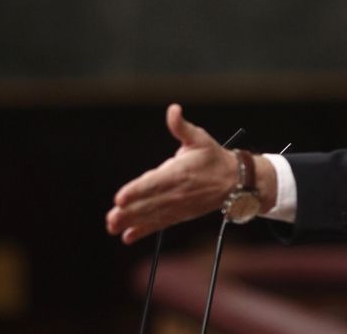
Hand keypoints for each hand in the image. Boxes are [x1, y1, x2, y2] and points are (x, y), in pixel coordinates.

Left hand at [106, 104, 237, 243]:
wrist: (235, 182)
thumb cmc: (213, 158)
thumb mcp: (199, 138)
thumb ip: (181, 126)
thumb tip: (173, 109)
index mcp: (180, 172)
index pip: (154, 183)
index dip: (137, 190)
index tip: (120, 197)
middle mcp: (178, 192)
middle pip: (150, 203)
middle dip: (130, 211)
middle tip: (112, 218)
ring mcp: (178, 206)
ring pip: (152, 215)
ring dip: (132, 222)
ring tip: (113, 227)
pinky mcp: (180, 214)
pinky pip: (160, 224)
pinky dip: (144, 231)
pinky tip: (128, 237)